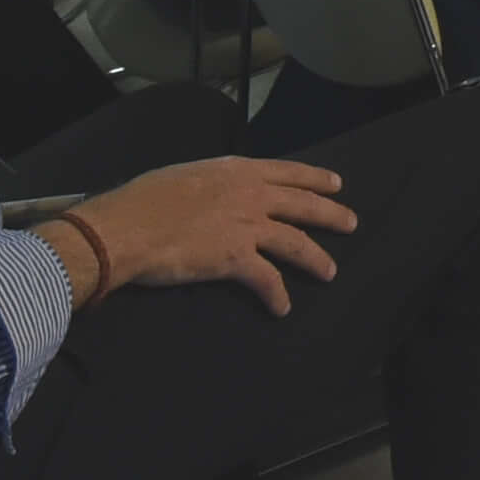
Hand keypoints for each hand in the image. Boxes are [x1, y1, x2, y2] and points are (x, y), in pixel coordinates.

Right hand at [70, 157, 356, 314]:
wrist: (127, 228)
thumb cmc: (143, 200)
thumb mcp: (185, 176)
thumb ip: (211, 184)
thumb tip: (215, 194)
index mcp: (236, 171)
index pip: (287, 172)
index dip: (315, 178)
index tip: (336, 184)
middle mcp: (250, 195)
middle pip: (303, 205)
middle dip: (331, 214)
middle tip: (351, 223)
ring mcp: (247, 227)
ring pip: (296, 243)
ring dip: (316, 259)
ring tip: (330, 271)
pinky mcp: (237, 259)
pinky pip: (268, 280)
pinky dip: (278, 296)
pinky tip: (282, 307)